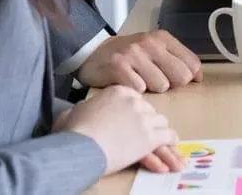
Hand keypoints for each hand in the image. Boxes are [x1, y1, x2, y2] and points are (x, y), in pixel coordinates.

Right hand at [56, 85, 183, 175]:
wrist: (79, 148)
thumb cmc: (72, 132)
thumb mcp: (73, 112)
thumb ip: (83, 109)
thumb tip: (81, 111)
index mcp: (118, 92)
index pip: (134, 99)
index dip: (132, 111)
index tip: (129, 120)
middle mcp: (135, 102)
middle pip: (148, 110)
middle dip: (145, 122)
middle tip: (142, 133)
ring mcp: (144, 119)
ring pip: (161, 122)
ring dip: (158, 131)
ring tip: (158, 141)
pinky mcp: (150, 137)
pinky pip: (169, 136)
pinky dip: (169, 141)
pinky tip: (169, 146)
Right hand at [76, 30, 202, 92]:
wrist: (93, 53)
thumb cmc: (129, 55)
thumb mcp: (155, 50)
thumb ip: (177, 60)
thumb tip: (198, 77)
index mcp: (163, 38)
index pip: (192, 64)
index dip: (188, 78)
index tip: (176, 80)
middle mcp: (151, 43)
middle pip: (181, 77)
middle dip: (171, 85)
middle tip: (154, 81)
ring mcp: (134, 54)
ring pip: (161, 86)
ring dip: (151, 90)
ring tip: (139, 81)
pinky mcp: (119, 66)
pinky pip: (140, 90)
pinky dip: (135, 92)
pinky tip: (127, 85)